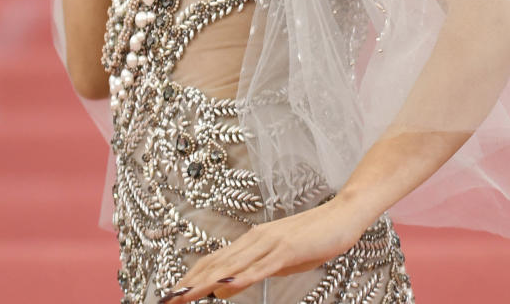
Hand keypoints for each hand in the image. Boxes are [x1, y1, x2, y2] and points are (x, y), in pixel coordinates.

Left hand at [161, 197, 373, 301]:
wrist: (342, 214)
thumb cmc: (313, 237)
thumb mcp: (278, 260)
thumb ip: (251, 272)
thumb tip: (223, 289)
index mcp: (251, 242)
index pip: (213, 262)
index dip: (190, 278)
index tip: (172, 294)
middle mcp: (255, 240)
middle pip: (214, 264)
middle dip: (188, 283)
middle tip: (167, 300)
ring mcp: (269, 243)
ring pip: (230, 266)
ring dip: (204, 282)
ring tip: (183, 295)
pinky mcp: (286, 250)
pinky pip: (259, 267)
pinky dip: (240, 278)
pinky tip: (224, 287)